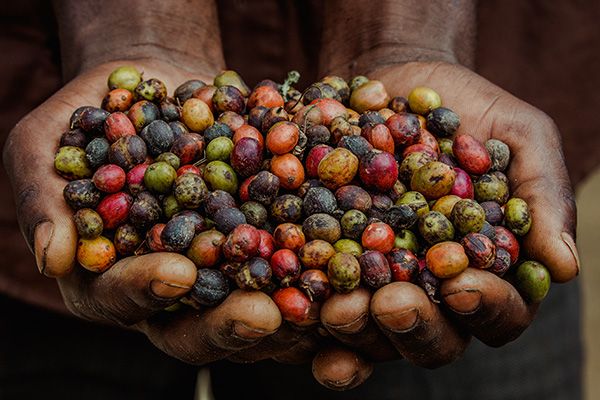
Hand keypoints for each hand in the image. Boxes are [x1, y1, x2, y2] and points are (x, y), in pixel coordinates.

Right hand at [3, 60, 286, 365]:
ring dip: (286, 308)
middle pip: (195, 323)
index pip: (123, 298)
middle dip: (229, 322)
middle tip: (266, 315)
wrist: (153, 87)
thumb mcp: (45, 144)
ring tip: (316, 300)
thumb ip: (46, 198)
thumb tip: (53, 257)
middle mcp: (166, 286)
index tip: (178, 273)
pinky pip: (288, 260)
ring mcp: (217, 268)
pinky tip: (341, 260)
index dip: (148, 290)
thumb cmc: (87, 114)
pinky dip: (314, 262)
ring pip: (251, 304)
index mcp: (108, 276)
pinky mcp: (259, 241)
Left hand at [312, 61, 578, 387]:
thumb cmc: (469, 109)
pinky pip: (316, 300)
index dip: (484, 306)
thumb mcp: (520, 137)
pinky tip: (292, 309)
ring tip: (337, 305)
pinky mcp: (328, 265)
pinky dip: (305, 314)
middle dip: (412, 327)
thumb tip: (565, 266)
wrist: (399, 81)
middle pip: (431, 338)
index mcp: (487, 271)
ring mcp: (378, 282)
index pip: (497, 311)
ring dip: (355, 328)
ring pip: (370, 332)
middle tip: (391, 303)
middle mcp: (432, 290)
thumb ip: (542, 196)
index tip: (461, 284)